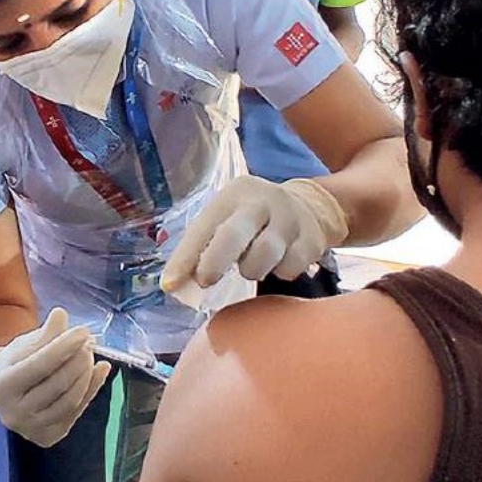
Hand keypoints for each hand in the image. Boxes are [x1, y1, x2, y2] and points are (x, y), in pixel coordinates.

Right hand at [0, 307, 111, 447]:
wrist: (2, 394)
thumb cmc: (14, 363)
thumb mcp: (23, 344)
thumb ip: (44, 333)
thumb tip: (61, 315)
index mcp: (2, 386)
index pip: (40, 364)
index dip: (64, 346)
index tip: (82, 331)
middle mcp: (14, 413)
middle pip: (57, 384)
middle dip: (79, 359)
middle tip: (89, 342)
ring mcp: (31, 429)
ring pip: (70, 400)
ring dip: (87, 375)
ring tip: (92, 354)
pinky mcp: (48, 437)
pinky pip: (76, 412)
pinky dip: (92, 389)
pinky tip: (100, 370)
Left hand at [161, 177, 348, 291]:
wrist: (310, 206)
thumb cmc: (253, 219)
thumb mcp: (228, 218)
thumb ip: (203, 246)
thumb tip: (176, 286)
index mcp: (233, 194)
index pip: (204, 227)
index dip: (184, 258)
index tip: (170, 285)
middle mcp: (262, 201)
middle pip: (233, 234)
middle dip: (215, 262)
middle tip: (206, 281)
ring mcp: (290, 219)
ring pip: (264, 256)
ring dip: (252, 269)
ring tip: (251, 266)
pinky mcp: (312, 239)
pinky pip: (290, 267)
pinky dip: (280, 272)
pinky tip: (279, 262)